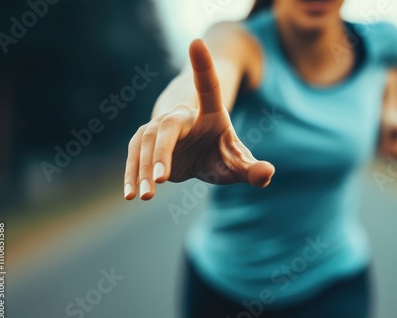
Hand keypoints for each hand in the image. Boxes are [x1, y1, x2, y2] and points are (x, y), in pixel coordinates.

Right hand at [123, 39, 274, 199]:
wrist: (195, 151)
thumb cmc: (220, 153)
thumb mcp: (237, 164)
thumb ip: (252, 170)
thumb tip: (267, 174)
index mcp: (210, 113)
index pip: (209, 87)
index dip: (203, 66)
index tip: (197, 42)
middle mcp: (182, 116)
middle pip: (167, 127)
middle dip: (162, 151)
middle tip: (162, 179)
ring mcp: (160, 127)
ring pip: (145, 142)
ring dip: (143, 168)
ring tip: (147, 195)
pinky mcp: (145, 141)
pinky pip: (134, 154)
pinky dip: (131, 174)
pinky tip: (129, 194)